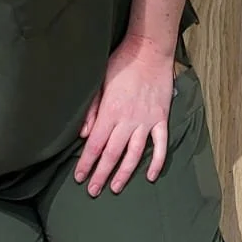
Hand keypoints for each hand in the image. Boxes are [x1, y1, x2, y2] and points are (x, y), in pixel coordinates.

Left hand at [76, 37, 175, 195]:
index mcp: (110, 111)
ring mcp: (146, 122)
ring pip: (134, 155)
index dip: (87, 163)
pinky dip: (156, 162)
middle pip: (112, 154)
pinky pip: (160, 146)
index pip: (95, 144)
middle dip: (101, 174)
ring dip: (124, 174)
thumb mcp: (99, 81)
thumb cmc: (122, 63)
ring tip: (115, 188)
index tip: (80, 177)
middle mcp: (128, 120)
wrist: (150, 49)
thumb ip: (91, 110)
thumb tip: (84, 135)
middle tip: (93, 191)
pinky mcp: (161, 119)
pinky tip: (150, 176)